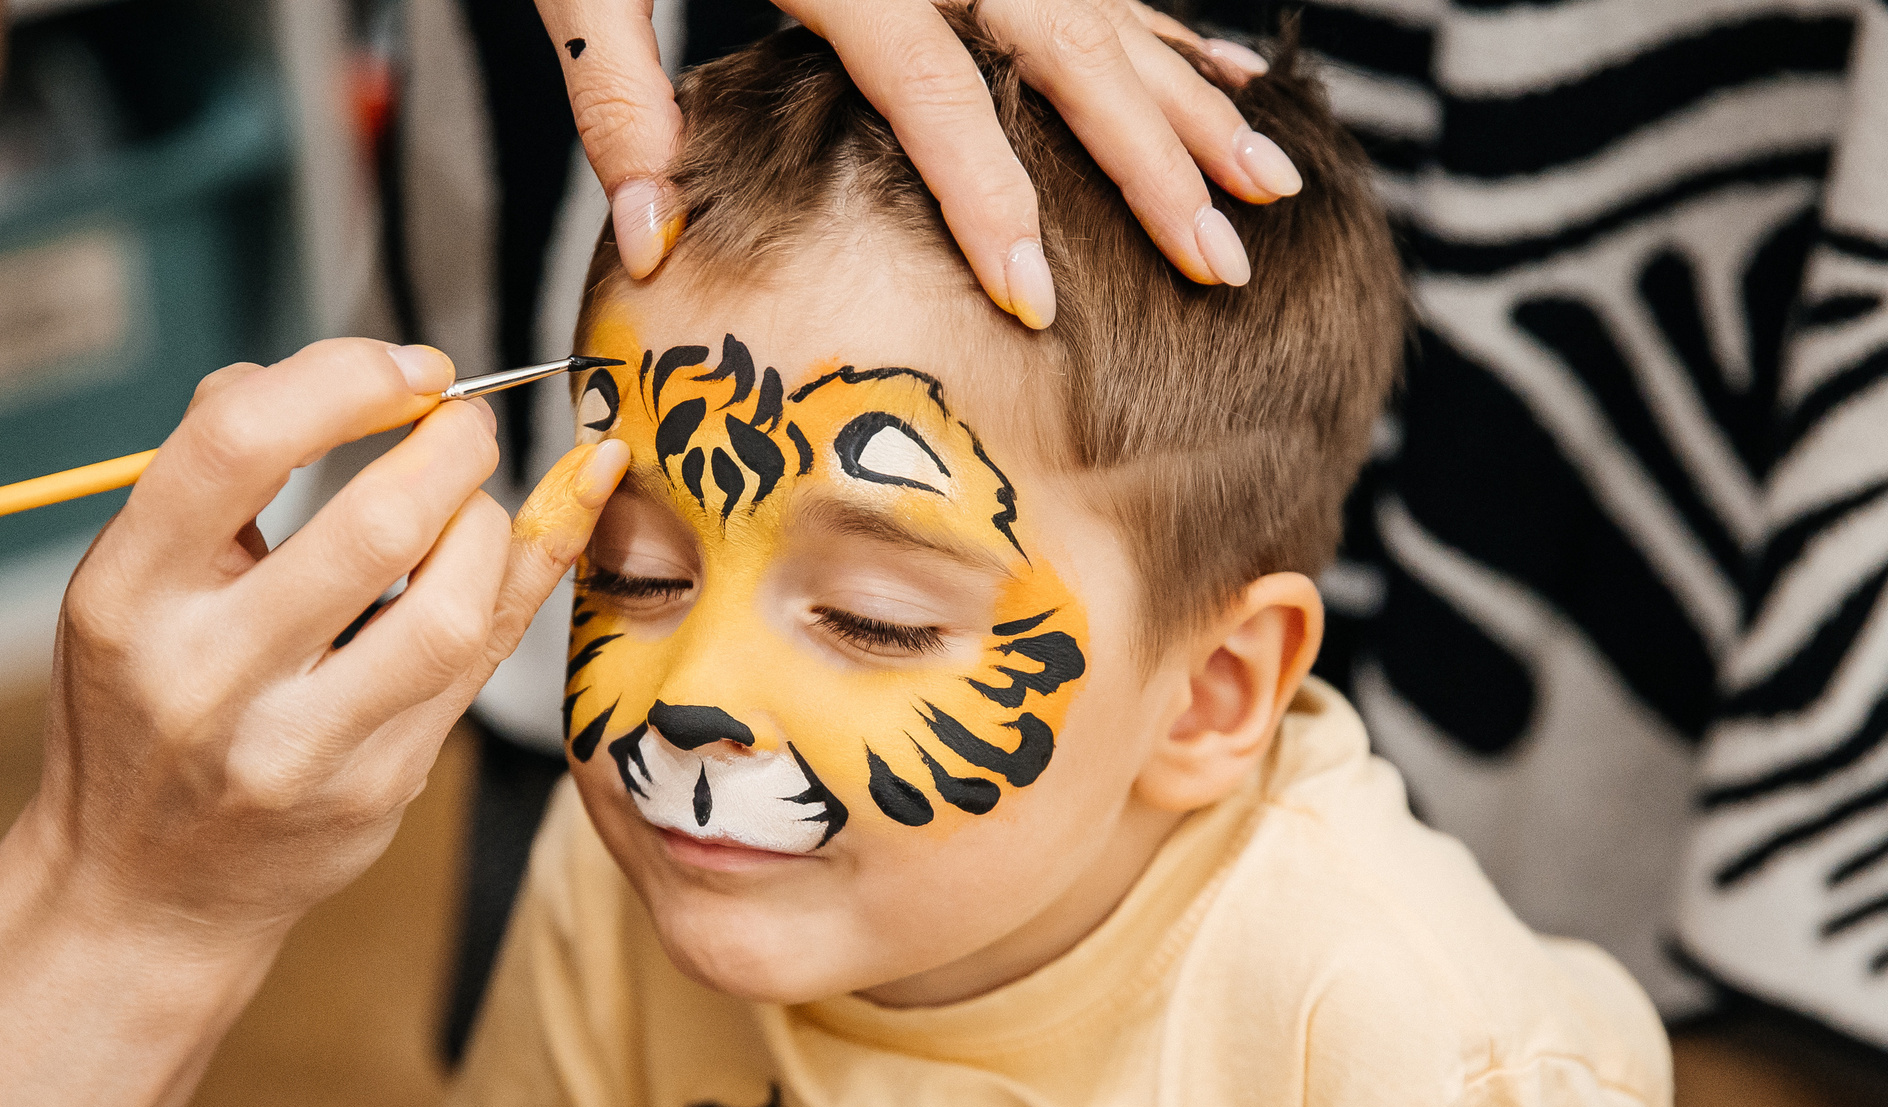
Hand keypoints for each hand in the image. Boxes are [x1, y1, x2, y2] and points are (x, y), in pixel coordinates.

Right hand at [26, 338, 627, 953]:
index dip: (346, 375)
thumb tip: (348, 374)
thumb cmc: (140, 701)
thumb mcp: (126, 581)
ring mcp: (299, 747)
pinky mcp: (377, 791)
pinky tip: (531, 536)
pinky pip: (479, 669)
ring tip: (474, 500)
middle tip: (465, 419)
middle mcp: (207, 675)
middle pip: (372, 523)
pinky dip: (519, 584)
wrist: (141, 890)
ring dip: (491, 525)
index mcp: (125, 594)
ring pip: (449, 610)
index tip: (407, 366)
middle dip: (449, 445)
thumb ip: (212, 472)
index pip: (238, 442)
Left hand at [537, 0, 1298, 328]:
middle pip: (1067, 47)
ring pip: (1104, 10)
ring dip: (1191, 102)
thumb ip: (618, 100)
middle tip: (1224, 263)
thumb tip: (649, 245)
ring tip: (1269, 186)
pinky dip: (1163, 32)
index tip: (1037, 296)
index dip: (991, 198)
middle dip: (1155, 162)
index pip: (937, 92)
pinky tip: (1226, 72)